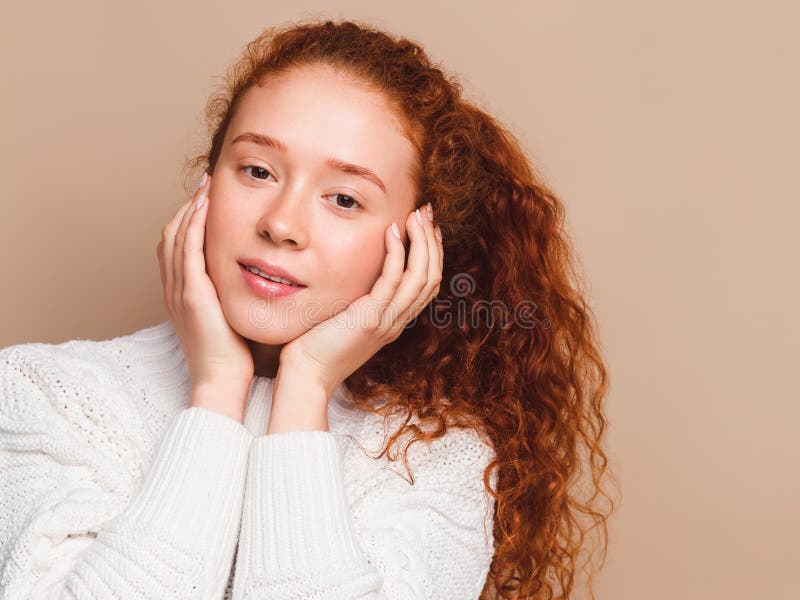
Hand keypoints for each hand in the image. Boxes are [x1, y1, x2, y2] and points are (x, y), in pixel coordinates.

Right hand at [156, 173, 254, 420]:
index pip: (178, 247)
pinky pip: (187, 250)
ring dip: (189, 208)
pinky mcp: (191, 295)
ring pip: (176, 237)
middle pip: (171, 236)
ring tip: (205, 186)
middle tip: (204, 185)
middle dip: (186, 208)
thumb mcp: (231, 318)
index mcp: (184, 295)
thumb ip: (235, 297)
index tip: (206, 201)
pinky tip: (205, 206)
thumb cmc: (234, 356)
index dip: (189, 221)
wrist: (223, 381)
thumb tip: (257, 280)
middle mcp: (175, 289)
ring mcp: (180, 291)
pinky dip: (193, 225)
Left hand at [278, 204, 442, 397]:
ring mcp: (387, 322)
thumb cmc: (314, 347)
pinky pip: (393, 281)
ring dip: (421, 242)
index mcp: (393, 322)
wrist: (305, 375)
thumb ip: (355, 300)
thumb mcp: (343, 319)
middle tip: (426, 213)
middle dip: (432, 242)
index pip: (427, 285)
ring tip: (415, 215)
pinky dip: (397, 253)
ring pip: (421, 277)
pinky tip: (391, 231)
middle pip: (431, 278)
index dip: (432, 254)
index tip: (427, 227)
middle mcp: (397, 322)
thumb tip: (353, 275)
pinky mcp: (371, 319)